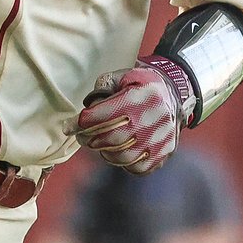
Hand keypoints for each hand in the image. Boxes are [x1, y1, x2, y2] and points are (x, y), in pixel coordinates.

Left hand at [75, 56, 195, 174]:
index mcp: (141, 97)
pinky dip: (121, 163)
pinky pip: (137, 168)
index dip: (81, 123)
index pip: (103, 115)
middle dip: (88, 138)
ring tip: (97, 142)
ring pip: (122, 156)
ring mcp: (160, 140)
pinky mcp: (163, 153)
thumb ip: (104, 85)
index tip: (68, 127)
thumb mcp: (124, 75)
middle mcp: (153, 120)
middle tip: (80, 136)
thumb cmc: (142, 84)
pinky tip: (116, 151)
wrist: (174, 94)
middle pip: (110, 138)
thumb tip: (89, 105)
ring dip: (103, 151)